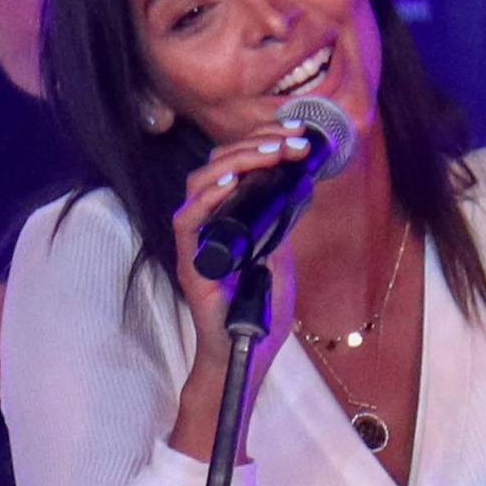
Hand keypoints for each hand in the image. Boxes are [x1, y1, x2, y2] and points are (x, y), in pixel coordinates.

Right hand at [161, 124, 317, 343]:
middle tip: (291, 141)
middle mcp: (208, 223)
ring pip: (199, 183)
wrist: (247, 351)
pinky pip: (188, 221)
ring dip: (237, 160)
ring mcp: (196, 242)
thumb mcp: (279, 255)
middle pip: (218, 165)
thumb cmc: (258, 310)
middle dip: (256, 144)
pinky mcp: (190, 263)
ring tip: (270, 153)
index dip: (263, 143)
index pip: (237, 165)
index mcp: (228, 218)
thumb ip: (278, 224)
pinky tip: (232, 179)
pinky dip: (207, 196)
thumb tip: (297, 186)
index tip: (296, 135)